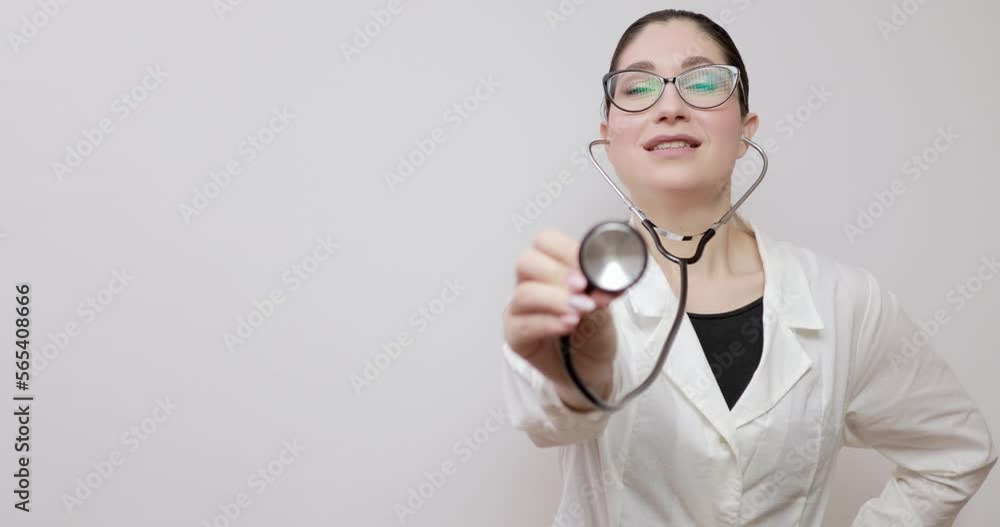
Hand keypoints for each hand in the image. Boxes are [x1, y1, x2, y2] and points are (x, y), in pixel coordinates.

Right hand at [503, 228, 623, 409]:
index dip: (565, 249)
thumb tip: (608, 283)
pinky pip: (524, 324)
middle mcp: (531, 282)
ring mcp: (520, 309)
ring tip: (579, 310)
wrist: (590, 369)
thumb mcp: (606, 306)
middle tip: (581, 287)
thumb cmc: (593, 332)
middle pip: (527, 261)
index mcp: (552, 265)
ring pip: (524, 293)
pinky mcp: (516, 334)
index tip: (587, 266)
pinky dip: (548, 322)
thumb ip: (604, 291)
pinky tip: (567, 325)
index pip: (546, 241)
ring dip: (555, 299)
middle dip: (557, 273)